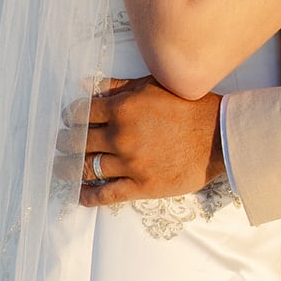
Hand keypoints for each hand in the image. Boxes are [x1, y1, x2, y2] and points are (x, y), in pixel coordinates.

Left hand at [54, 76, 224, 206]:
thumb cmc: (189, 106)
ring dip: (68, 168)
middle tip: (61, 144)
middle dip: (64, 142)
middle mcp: (121, 135)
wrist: (220, 135)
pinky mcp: (141, 185)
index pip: (80, 112)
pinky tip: (79, 194)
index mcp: (123, 108)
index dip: (70, 117)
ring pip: (86, 167)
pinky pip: (106, 194)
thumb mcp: (152, 85)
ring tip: (61, 168)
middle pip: (77, 141)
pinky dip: (88, 195)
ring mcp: (130, 163)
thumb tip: (87, 85)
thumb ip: (117, 86)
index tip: (68, 120)